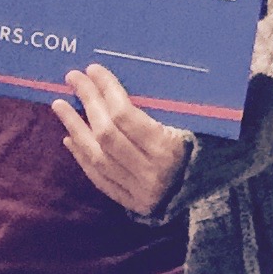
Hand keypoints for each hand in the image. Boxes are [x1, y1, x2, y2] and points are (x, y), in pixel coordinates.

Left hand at [53, 64, 192, 217]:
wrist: (212, 191)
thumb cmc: (202, 147)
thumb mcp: (191, 123)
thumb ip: (162, 107)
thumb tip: (118, 80)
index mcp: (168, 149)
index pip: (125, 115)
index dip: (106, 90)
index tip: (93, 70)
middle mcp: (151, 173)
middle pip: (107, 134)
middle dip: (88, 102)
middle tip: (73, 79)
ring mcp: (139, 191)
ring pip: (97, 156)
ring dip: (75, 127)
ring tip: (60, 105)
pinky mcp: (132, 203)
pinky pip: (99, 177)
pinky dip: (82, 156)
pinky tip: (70, 136)